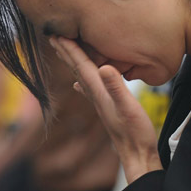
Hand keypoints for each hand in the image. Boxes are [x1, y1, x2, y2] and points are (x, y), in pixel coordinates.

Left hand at [49, 36, 160, 182]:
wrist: (138, 157)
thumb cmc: (136, 134)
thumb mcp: (129, 108)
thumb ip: (116, 88)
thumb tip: (104, 68)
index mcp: (99, 92)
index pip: (82, 65)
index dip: (70, 49)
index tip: (57, 33)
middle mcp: (96, 96)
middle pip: (77, 69)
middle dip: (65, 52)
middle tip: (52, 35)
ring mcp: (100, 103)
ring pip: (82, 77)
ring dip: (73, 62)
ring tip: (64, 52)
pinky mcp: (107, 108)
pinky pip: (91, 87)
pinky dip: (83, 80)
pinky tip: (78, 84)